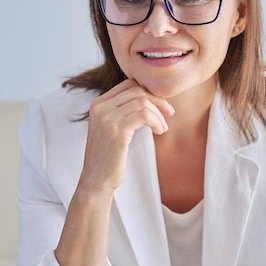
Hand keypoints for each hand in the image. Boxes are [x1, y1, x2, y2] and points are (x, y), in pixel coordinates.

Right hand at [78, 79, 174, 194]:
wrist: (96, 181)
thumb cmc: (108, 157)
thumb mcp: (111, 128)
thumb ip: (122, 111)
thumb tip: (149, 98)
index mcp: (98, 104)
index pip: (129, 84)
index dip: (148, 92)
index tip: (161, 105)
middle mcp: (100, 107)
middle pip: (137, 90)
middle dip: (157, 100)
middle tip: (169, 113)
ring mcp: (107, 118)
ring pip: (142, 102)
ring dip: (158, 114)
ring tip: (162, 128)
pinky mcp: (117, 131)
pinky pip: (144, 115)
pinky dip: (157, 121)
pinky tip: (159, 131)